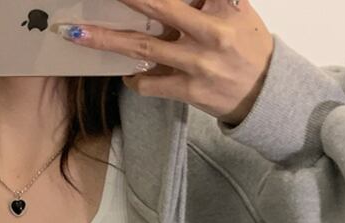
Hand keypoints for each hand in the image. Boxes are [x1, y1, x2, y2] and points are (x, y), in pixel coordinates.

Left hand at [58, 0, 274, 125]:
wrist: (266, 91)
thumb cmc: (248, 45)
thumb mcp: (237, 9)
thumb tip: (177, 0)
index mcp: (222, 4)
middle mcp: (209, 31)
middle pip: (158, 7)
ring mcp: (196, 63)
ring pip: (143, 48)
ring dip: (106, 40)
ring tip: (78, 34)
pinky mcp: (188, 90)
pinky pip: (150, 83)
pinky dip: (133, 79)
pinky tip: (127, 75)